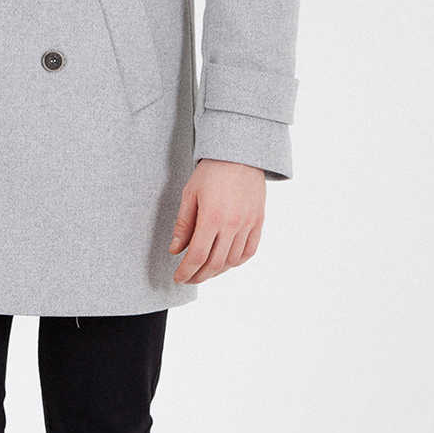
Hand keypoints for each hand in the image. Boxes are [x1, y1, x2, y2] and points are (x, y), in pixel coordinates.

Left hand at [169, 159, 264, 283]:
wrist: (240, 154)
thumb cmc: (212, 171)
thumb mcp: (190, 194)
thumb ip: (183, 225)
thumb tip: (175, 249)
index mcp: (212, 217)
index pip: (197, 256)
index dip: (186, 271)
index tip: (179, 277)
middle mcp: (232, 224)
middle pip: (215, 263)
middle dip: (199, 276)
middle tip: (189, 278)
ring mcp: (248, 224)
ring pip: (232, 260)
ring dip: (217, 271)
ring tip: (205, 271)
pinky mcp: (258, 221)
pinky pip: (249, 250)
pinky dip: (237, 261)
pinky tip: (226, 262)